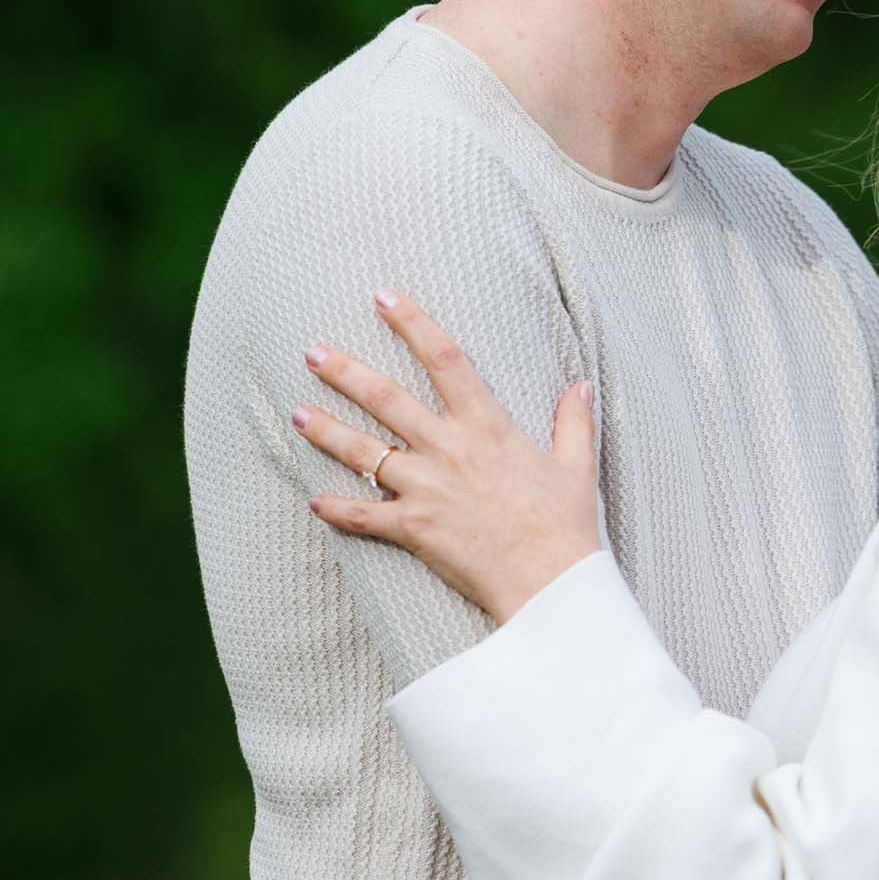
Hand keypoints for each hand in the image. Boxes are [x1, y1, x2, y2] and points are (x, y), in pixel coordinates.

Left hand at [294, 290, 600, 622]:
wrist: (550, 582)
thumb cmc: (565, 524)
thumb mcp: (576, 465)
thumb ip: (574, 421)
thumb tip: (580, 384)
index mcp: (486, 424)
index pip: (445, 358)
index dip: (412, 323)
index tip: (385, 298)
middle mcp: (448, 448)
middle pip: (386, 398)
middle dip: (345, 372)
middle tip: (313, 352)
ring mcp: (426, 488)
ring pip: (363, 452)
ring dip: (326, 431)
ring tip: (298, 413)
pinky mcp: (413, 529)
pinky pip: (364, 516)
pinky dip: (337, 510)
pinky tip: (314, 501)